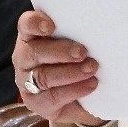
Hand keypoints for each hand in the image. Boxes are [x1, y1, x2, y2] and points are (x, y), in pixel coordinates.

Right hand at [12, 10, 104, 125]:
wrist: (81, 96)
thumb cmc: (78, 58)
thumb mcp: (77, 42)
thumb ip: (80, 33)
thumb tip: (102, 23)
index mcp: (32, 36)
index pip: (26, 25)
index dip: (35, 23)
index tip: (50, 26)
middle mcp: (25, 57)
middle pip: (35, 52)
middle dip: (60, 52)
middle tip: (83, 52)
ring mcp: (27, 81)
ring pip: (43, 77)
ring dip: (70, 73)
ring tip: (92, 68)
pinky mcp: (37, 103)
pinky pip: (52, 97)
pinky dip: (74, 90)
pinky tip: (90, 85)